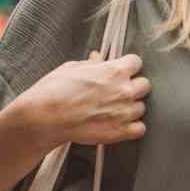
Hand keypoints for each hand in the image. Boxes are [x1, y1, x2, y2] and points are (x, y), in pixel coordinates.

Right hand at [15, 52, 149, 148]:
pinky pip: (140, 129)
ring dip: (131, 107)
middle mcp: (124, 91)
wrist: (44, 118)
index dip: (128, 66)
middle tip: (119, 91)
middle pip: (145, 85)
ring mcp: (124, 112)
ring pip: (142, 107)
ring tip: (115, 109)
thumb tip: (98, 58)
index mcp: (114, 71)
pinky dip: (133, 127)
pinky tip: (121, 124)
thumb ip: (92, 64)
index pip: (136, 62)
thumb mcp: (72, 68)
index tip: (123, 70)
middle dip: (134, 86)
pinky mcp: (120, 132)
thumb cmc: (53, 91)